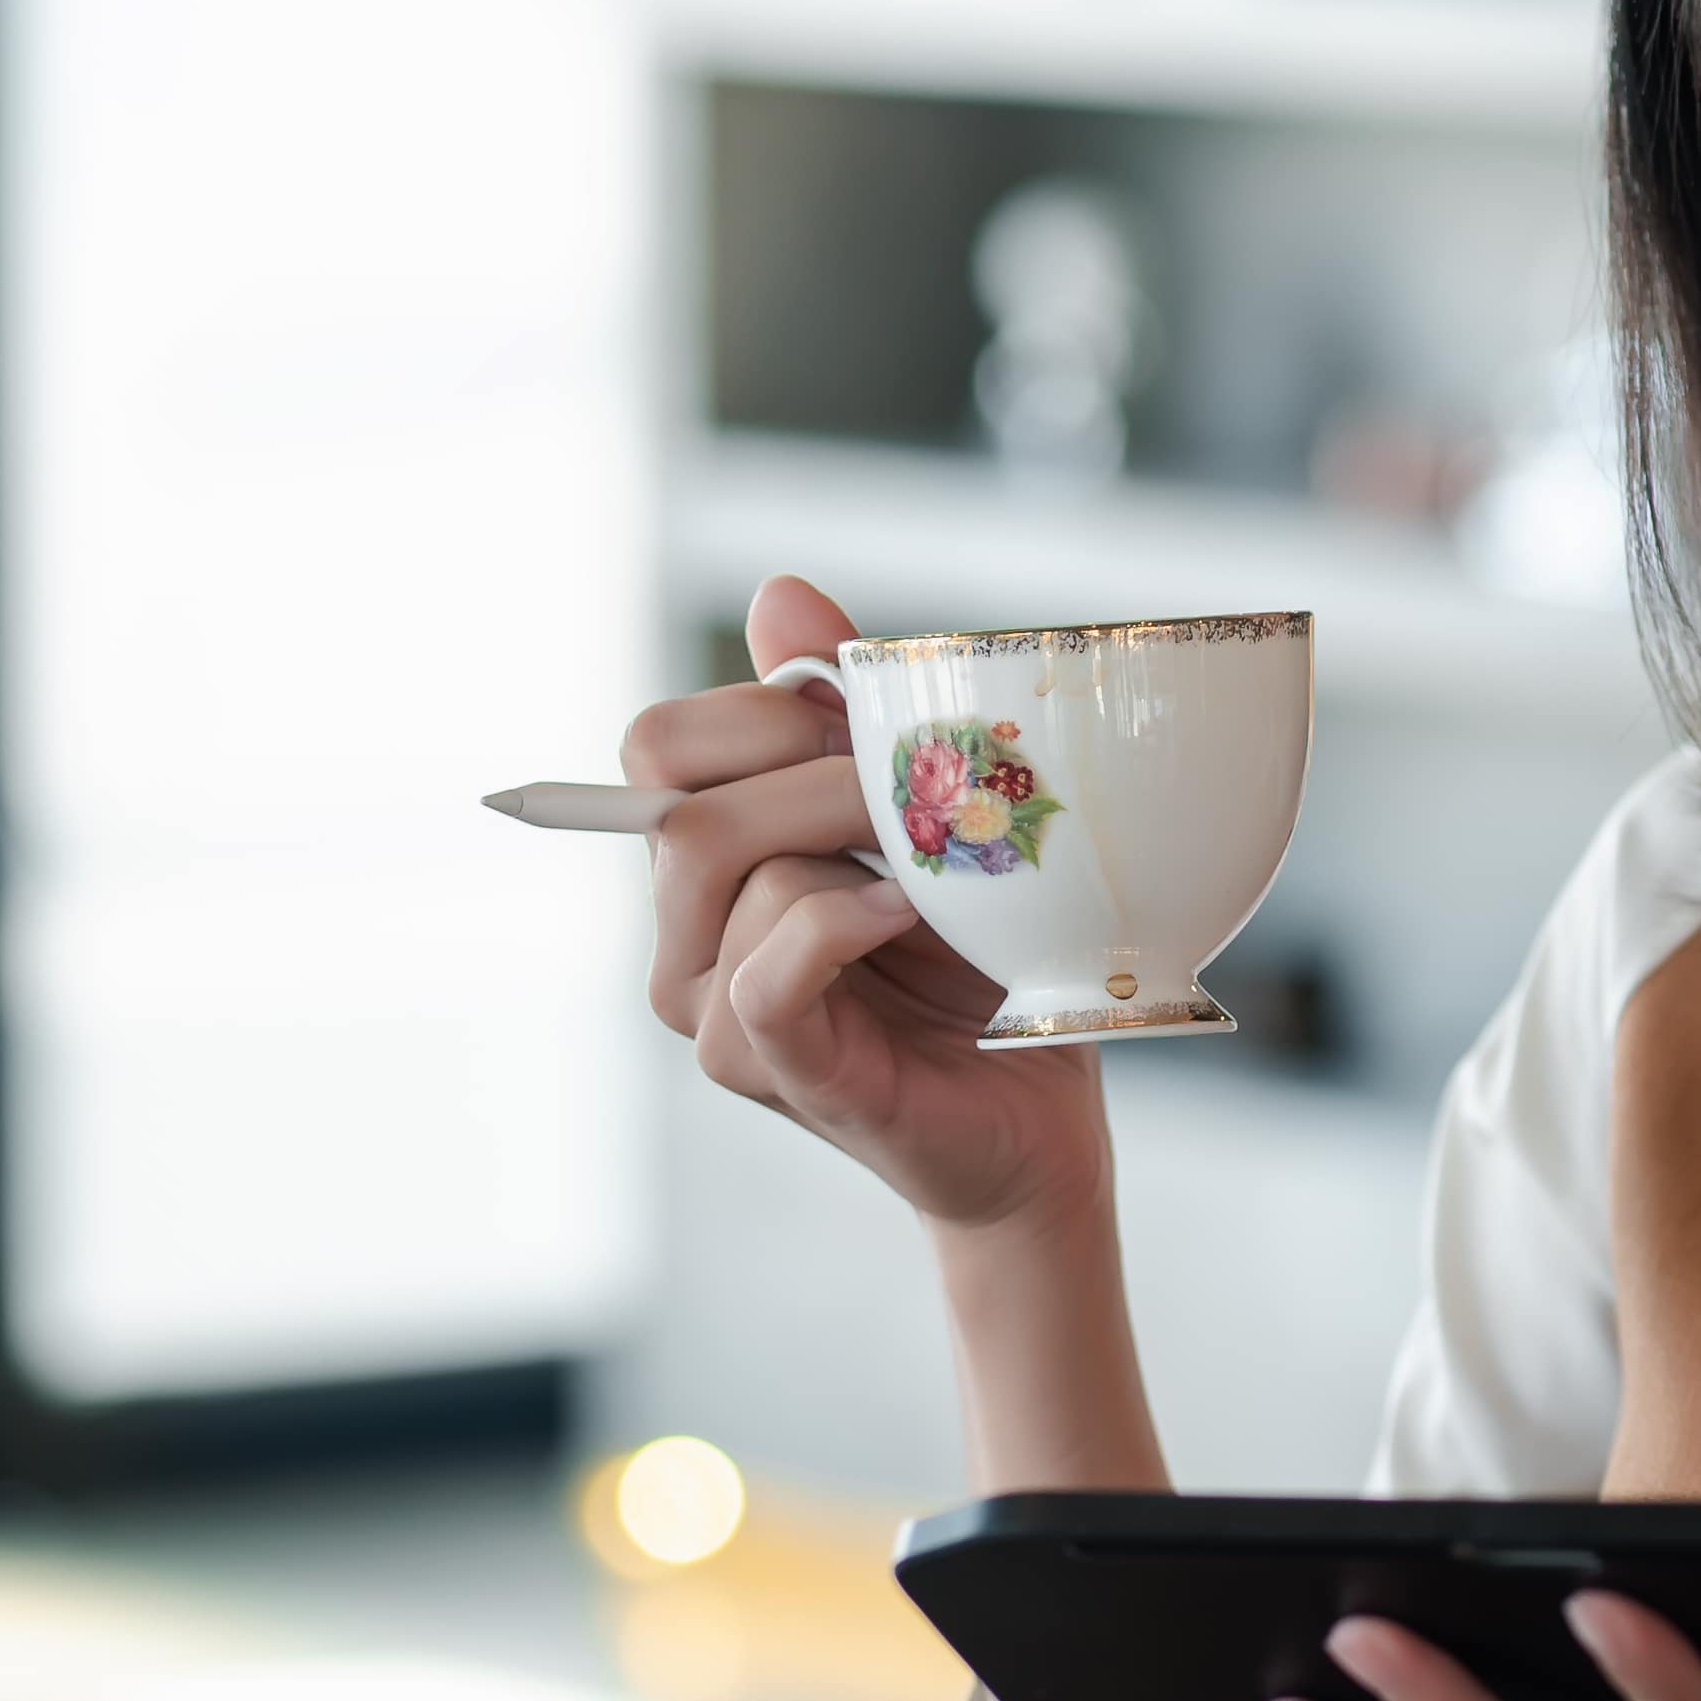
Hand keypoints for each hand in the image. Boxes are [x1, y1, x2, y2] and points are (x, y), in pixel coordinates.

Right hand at [623, 571, 1109, 1240]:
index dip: (759, 713)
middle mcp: (685, 947)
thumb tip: (779, 594)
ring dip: (852, 845)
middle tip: (917, 793)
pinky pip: (770, 965)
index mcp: (703, 876)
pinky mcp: (780, 1070)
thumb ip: (840, 711)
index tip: (865, 732)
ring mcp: (720, 1018)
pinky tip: (909, 916)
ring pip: (730, 868)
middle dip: (810, 771)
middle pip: (683, 804)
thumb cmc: (978, 961)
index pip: (658, 746)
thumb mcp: (917, 811)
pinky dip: (843, 920)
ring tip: (937, 878)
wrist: (1042, 1106)